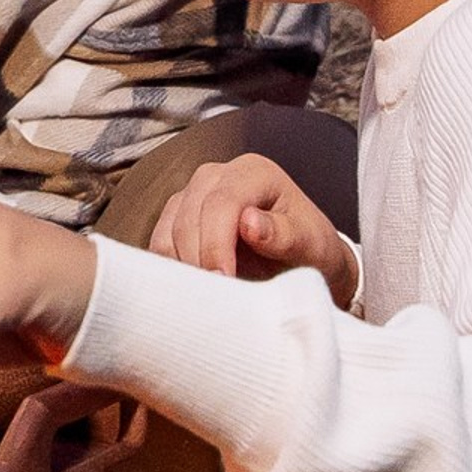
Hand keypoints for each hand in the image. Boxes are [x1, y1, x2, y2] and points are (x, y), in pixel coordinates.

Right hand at [151, 154, 358, 307]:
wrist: (303, 261)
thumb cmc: (311, 250)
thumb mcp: (312, 244)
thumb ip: (285, 234)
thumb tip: (250, 222)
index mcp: (254, 172)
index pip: (221, 203)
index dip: (217, 243)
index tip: (222, 279)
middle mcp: (218, 175)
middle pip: (190, 214)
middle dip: (199, 259)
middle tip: (213, 299)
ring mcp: (194, 193)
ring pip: (169, 228)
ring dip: (183, 266)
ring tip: (207, 297)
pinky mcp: (178, 216)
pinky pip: (160, 242)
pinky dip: (171, 268)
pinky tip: (192, 289)